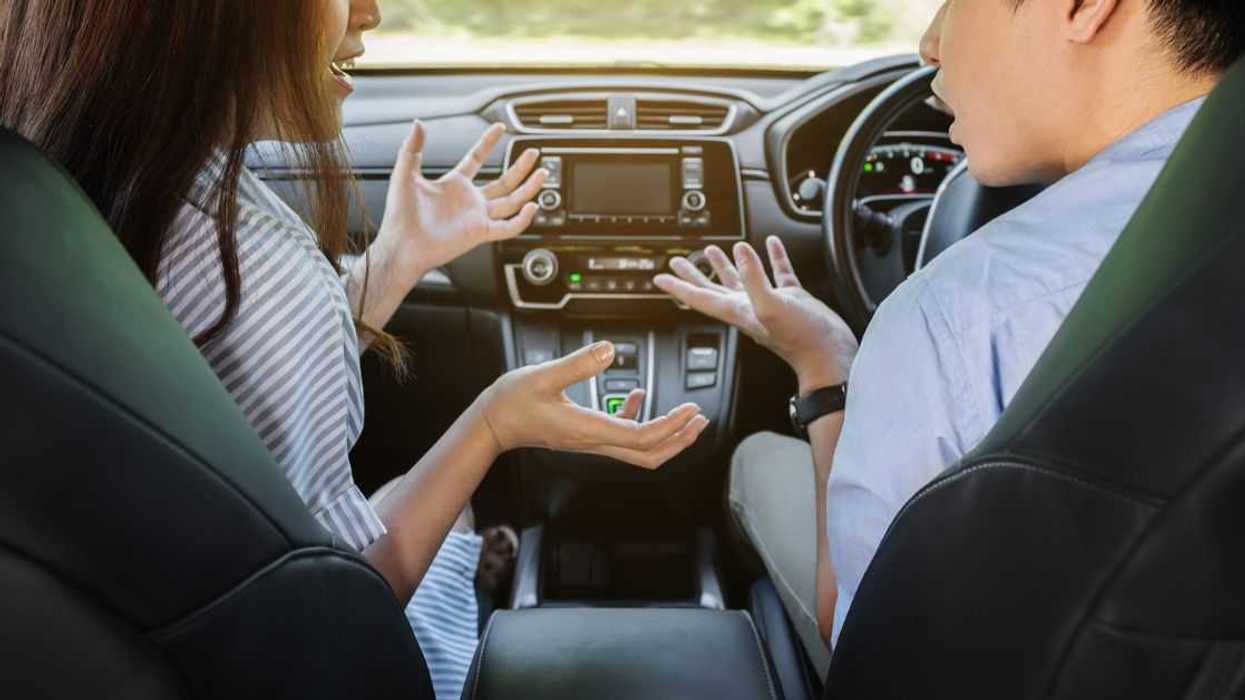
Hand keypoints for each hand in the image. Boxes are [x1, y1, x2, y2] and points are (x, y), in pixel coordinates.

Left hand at [376, 121, 546, 282]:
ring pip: (511, 201)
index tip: (500, 128)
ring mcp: (476, 217)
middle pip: (503, 181)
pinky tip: (531, 207)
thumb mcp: (404, 174)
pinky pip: (507, 226)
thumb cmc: (400, 215)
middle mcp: (469, 200)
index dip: (488, 143)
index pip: (476, 159)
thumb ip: (412, 149)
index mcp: (453, 185)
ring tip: (542, 174)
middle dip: (520, 167)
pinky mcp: (480, 233)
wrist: (402, 245)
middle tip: (533, 152)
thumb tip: (418, 123)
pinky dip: (522, 219)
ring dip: (528, 189)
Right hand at [479, 342, 709, 469]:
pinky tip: (640, 396)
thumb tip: (610, 350)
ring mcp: (590, 440)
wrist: (492, 423)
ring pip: (638, 449)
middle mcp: (593, 441)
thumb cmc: (512, 401)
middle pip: (648, 454)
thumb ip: (578, 363)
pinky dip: (639, 419)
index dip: (671, 426)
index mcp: (588, 429)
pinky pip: (621, 435)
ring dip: (666, 434)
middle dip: (679, 439)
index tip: (690, 409)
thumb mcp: (543, 375)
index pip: (642, 437)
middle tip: (700, 419)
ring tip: (686, 415)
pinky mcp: (585, 434)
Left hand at [654, 236, 857, 393]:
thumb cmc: (800, 339)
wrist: (829, 355)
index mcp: (738, 310)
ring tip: (714, 251)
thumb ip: (753, 278)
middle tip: (678, 261)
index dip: (679, 286)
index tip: (660, 277)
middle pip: (713, 289)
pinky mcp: (791, 299)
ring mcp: (769, 303)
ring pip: (742, 280)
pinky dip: (772, 258)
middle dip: (694, 275)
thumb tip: (740, 251)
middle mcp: (749, 307)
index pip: (700, 297)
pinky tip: (771, 246)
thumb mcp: (771, 305)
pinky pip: (777, 274)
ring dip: (727, 266)